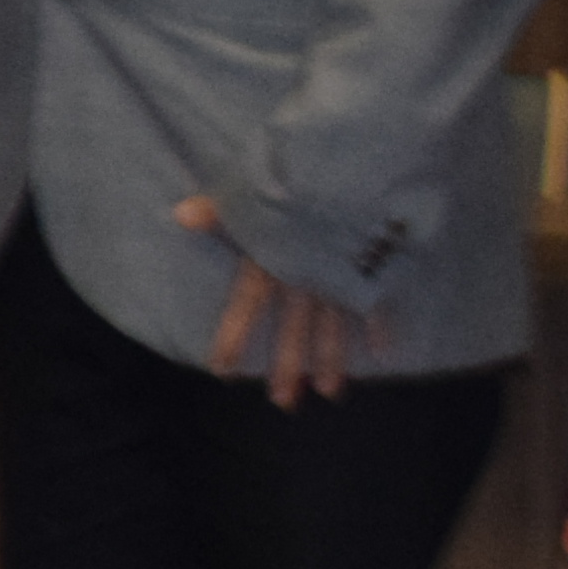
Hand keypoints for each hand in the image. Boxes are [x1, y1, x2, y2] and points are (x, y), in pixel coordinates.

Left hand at [172, 192, 367, 406]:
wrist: (357, 165)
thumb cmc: (298, 174)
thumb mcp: (251, 188)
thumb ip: (219, 208)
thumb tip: (181, 215)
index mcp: (271, 261)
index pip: (246, 308)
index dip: (233, 338)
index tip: (221, 372)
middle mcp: (305, 277)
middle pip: (294, 330)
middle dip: (288, 367)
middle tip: (283, 403)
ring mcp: (343, 276)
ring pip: (335, 327)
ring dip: (332, 361)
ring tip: (329, 393)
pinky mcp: (375, 267)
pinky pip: (379, 303)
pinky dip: (382, 327)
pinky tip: (385, 353)